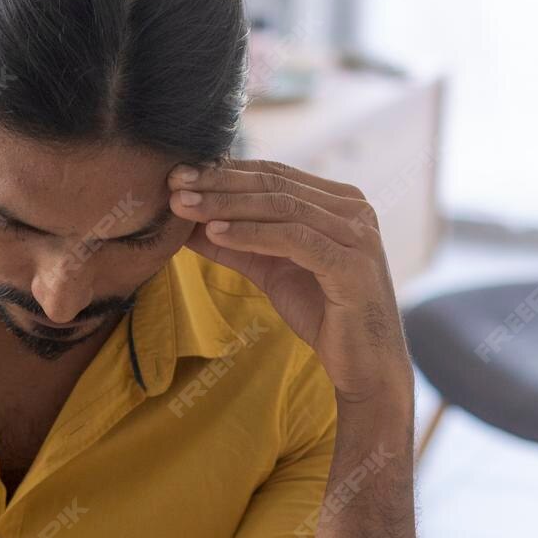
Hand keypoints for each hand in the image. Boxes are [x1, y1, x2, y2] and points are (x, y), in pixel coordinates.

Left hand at [169, 159, 412, 411]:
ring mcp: (357, 234)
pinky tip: (215, 234)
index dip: (224, 172)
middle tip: (172, 184)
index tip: (177, 176)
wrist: (364, 365)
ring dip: (227, 205)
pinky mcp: (352, 265)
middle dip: (218, 183)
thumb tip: (187, 223)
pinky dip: (251, 234)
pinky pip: (294, 240)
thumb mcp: (271, 270)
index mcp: (337, 202)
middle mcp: (353, 209)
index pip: (274, 174)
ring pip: (281, 207)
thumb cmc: (323, 314)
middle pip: (274, 184)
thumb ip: (236, 243)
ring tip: (184, 208)